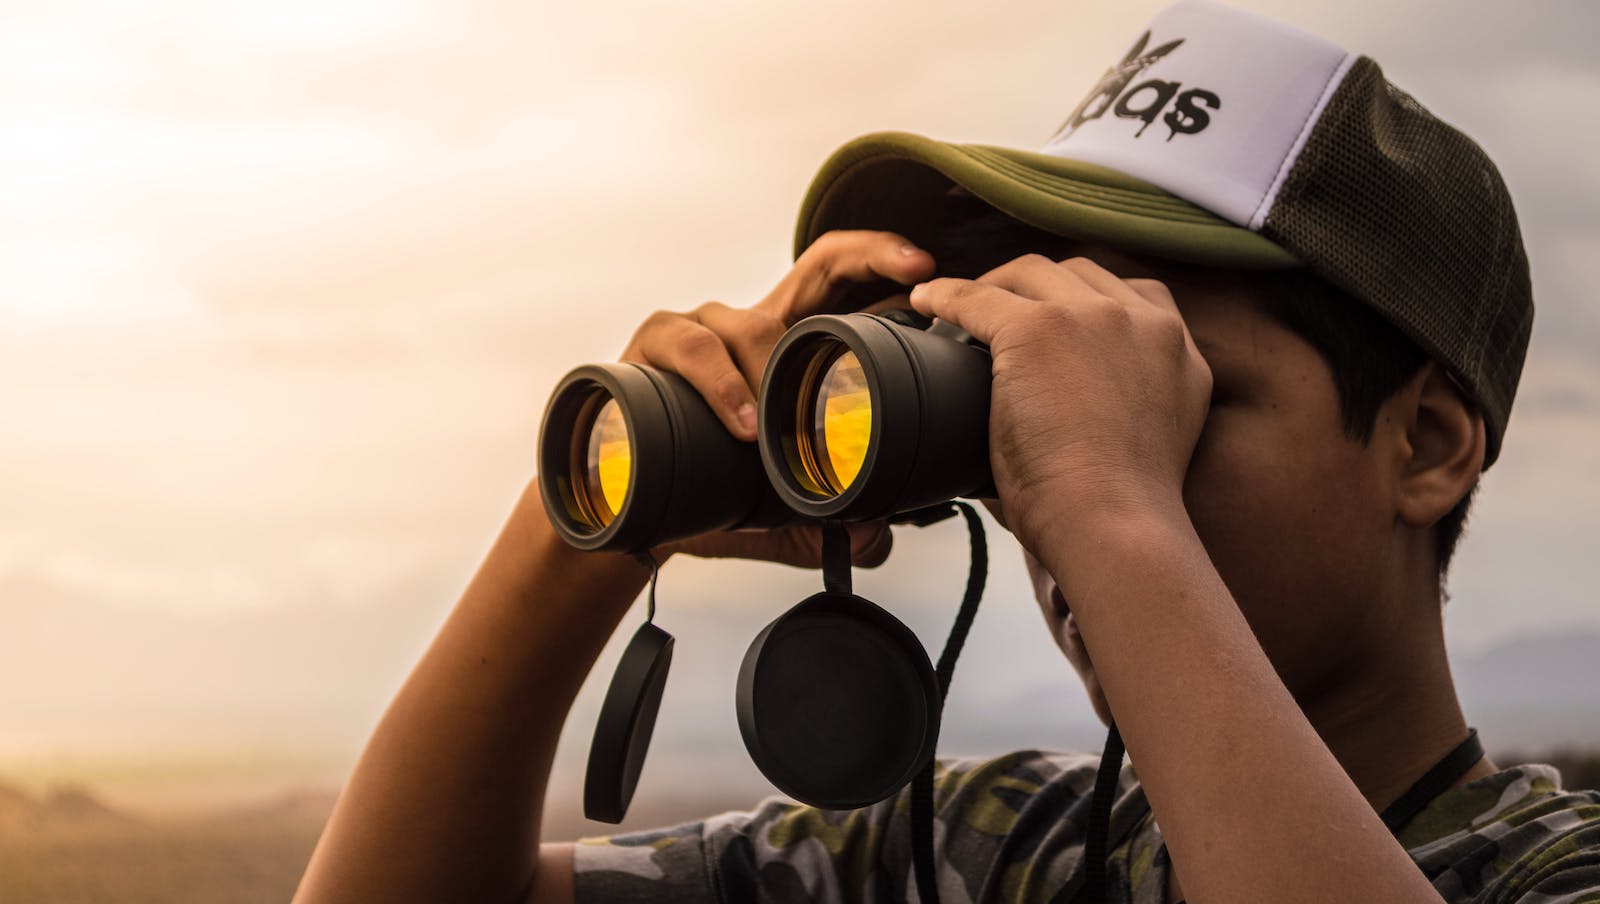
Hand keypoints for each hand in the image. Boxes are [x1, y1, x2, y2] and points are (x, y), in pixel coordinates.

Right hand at [616, 230, 936, 565]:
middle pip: (818, 264)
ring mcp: (703, 326)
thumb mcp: (781, 508)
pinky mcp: (654, 341)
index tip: (930, 271)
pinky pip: (691, 346)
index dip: (887, 266)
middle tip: (916, 271)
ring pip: (751, 323)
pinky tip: (740, 423)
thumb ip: (833, 518)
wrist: (622, 505)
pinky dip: (721, 384)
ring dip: (772, 370)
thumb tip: (880, 538)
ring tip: (777, 427)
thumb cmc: (704, 488)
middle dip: (871, 254)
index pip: (845, 286)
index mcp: (787, 349)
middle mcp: (751, 324)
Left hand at [908, 254, 1211, 556]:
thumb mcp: (1145, 436)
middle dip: (1036, 287)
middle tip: (997, 311)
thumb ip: (1122, 401)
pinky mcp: (1038, 329)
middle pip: (1079, 274)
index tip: (1054, 318)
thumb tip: (1064, 413)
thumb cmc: (1116, 510)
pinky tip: (925, 304)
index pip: (1132, 294)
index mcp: (1178, 350)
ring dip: (994, 286)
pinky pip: (977, 297)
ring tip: (960, 310)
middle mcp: (1145, 321)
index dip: (1084, 300)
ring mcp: (1093, 317)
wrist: (1112, 524)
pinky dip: (945, 297)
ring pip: (1030, 273)